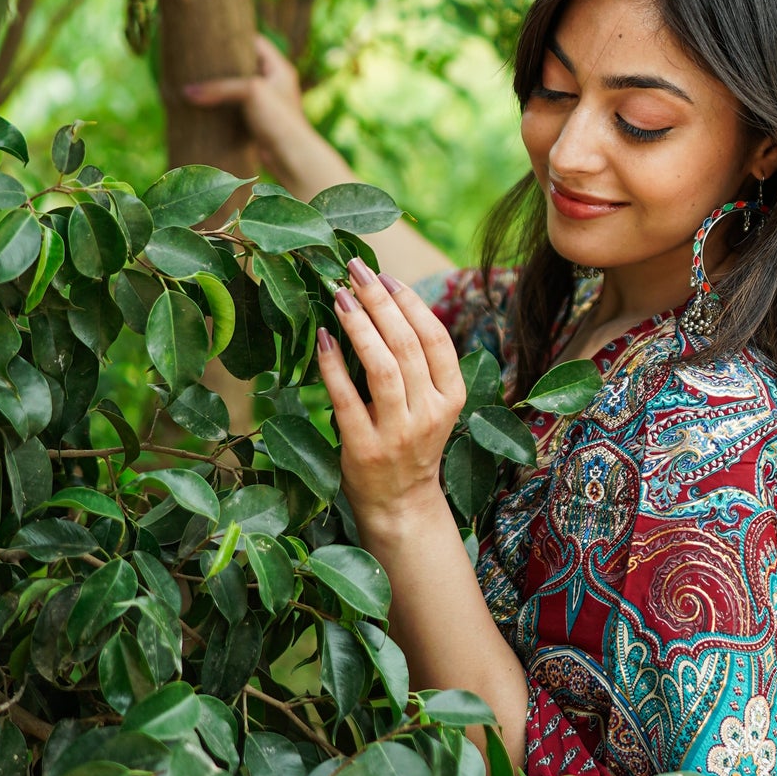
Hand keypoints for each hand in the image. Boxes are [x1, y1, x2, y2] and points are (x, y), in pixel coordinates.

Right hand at [183, 34, 331, 189]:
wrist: (291, 157)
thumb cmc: (280, 119)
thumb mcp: (251, 93)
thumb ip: (220, 88)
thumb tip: (187, 92)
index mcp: (279, 68)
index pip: (256, 42)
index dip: (236, 36)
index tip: (213, 32)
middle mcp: (273, 83)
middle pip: (245, 65)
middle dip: (224, 62)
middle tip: (199, 55)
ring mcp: (265, 103)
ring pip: (238, 88)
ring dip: (221, 85)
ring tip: (197, 77)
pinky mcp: (256, 122)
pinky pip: (236, 108)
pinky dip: (222, 106)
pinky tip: (205, 104)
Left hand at [318, 256, 466, 534]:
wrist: (401, 504)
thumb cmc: (412, 442)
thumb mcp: (431, 404)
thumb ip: (418, 364)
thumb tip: (386, 302)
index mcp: (452, 397)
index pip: (435, 339)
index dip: (411, 303)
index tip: (386, 277)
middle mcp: (430, 413)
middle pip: (407, 346)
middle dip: (380, 301)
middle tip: (356, 270)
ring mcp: (398, 433)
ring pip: (382, 368)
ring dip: (360, 326)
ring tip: (340, 295)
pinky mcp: (364, 448)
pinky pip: (347, 398)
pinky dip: (333, 365)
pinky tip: (324, 338)